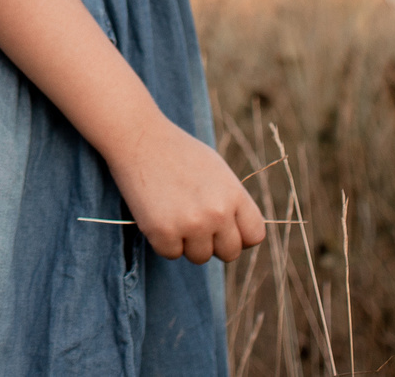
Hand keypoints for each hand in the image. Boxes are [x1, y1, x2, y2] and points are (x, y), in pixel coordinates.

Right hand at [109, 113, 266, 263]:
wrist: (139, 137)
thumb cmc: (178, 152)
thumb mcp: (217, 171)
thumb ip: (231, 202)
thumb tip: (238, 234)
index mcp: (234, 195)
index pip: (254, 236)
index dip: (240, 235)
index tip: (224, 228)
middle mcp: (217, 213)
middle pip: (229, 253)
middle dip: (213, 242)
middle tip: (194, 220)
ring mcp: (191, 225)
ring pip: (200, 257)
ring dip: (187, 242)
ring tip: (173, 212)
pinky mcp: (164, 233)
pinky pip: (171, 253)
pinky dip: (163, 240)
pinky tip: (157, 214)